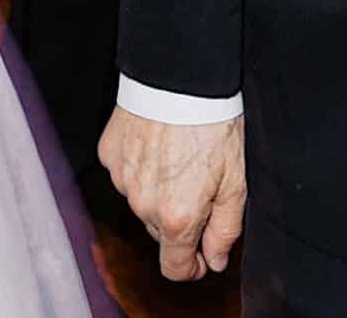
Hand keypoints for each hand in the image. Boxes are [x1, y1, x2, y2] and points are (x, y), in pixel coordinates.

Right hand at [99, 109, 246, 280]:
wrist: (181, 79)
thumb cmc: (214, 126)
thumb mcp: (236, 182)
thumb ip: (226, 229)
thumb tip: (214, 260)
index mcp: (176, 218)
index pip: (174, 268)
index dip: (192, 267)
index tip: (202, 256)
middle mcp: (142, 204)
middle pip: (160, 233)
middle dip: (179, 222)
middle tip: (200, 189)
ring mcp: (122, 179)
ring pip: (142, 204)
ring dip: (158, 194)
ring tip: (179, 160)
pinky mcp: (109, 155)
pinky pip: (126, 175)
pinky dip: (141, 169)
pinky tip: (158, 146)